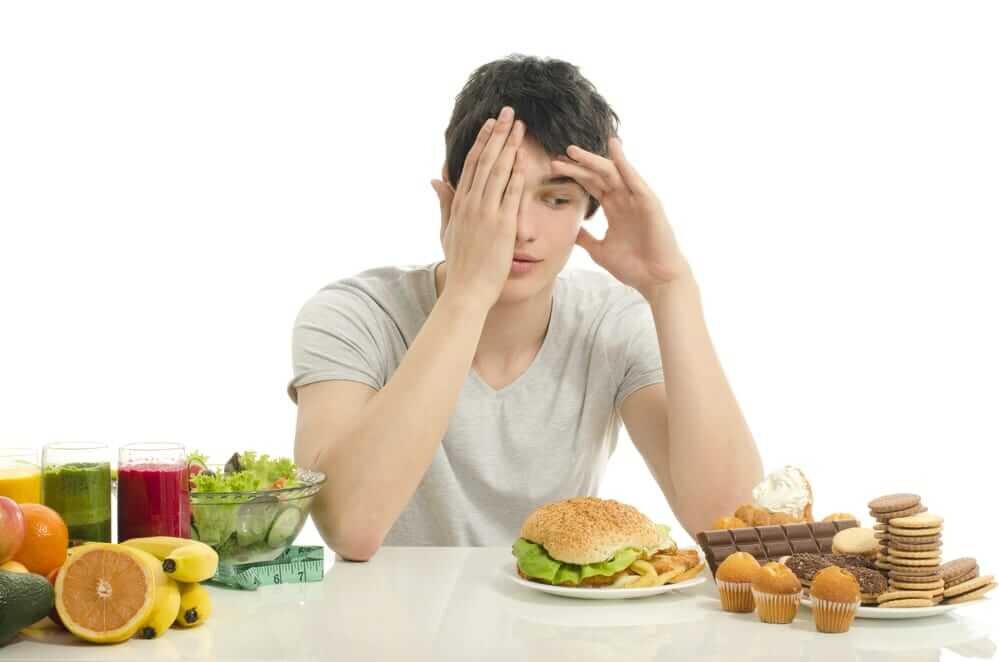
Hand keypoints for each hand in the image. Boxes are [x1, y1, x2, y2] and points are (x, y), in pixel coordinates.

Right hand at [430, 106, 525, 307]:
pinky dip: (516, 175)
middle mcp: (471, 204)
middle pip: (486, 160)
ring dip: (509, 146)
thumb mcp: (447, 230)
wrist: (466, 289)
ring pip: (498, 172)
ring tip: (519, 127)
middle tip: (508, 112)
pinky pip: (510, 195)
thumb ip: (444, 202)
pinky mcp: (501, 226)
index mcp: (459, 203)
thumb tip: (435, 179)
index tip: (491, 123)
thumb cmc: (460, 264)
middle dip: (498, 134)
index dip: (482, 141)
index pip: (472, 164)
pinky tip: (523, 158)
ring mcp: (486, 213)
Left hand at [552, 137, 689, 297]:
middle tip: (558, 155)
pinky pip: (634, 178)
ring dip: (593, 160)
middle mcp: (625, 200)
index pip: (591, 185)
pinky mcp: (649, 202)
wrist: (656, 280)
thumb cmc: (633, 267)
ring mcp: (637, 199)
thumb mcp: (600, 251)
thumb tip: (570, 231)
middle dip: (579, 165)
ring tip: (573, 150)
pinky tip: (614, 147)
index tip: (554, 168)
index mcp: (614, 209)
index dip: (574, 175)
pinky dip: (624, 162)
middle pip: (598, 175)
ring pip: (612, 172)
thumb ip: (586, 238)